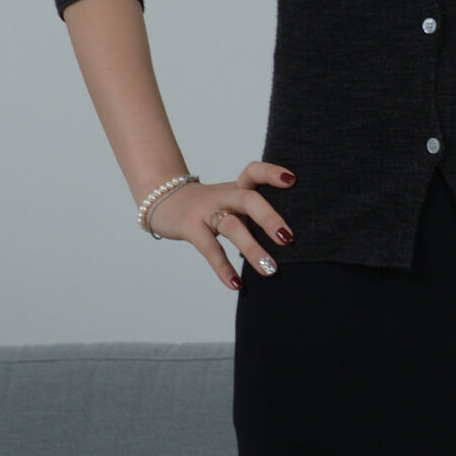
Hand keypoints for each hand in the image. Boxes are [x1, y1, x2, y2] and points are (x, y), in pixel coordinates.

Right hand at [147, 160, 296, 290]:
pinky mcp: (190, 227)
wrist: (162, 200)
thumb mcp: (231, 200)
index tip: (292, 180)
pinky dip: (223, 267)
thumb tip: (290, 237)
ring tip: (270, 269)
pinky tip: (236, 284)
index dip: (271, 173)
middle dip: (269, 218)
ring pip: (231, 227)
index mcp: (236, 188)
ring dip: (252, 248)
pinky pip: (209, 248)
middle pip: (248, 199)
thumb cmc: (208, 205)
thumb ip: (254, 210)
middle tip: (288, 238)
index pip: (254, 172)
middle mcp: (224, 196)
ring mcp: (205, 211)